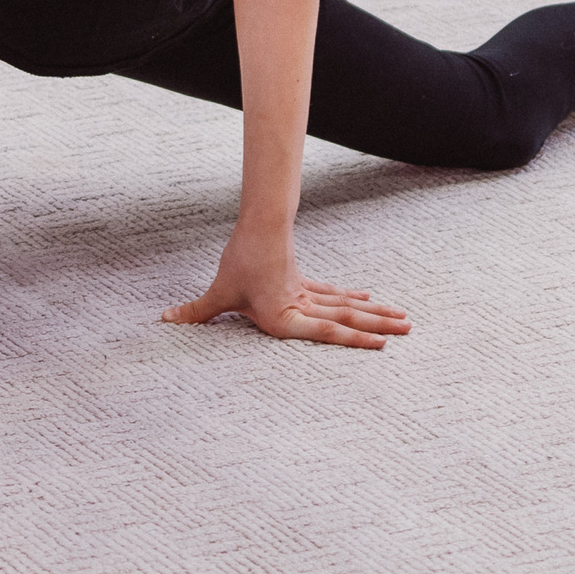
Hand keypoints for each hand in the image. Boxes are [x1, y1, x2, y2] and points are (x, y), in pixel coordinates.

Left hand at [161, 231, 410, 349]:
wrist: (256, 228)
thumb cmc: (239, 265)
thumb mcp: (219, 294)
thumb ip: (197, 312)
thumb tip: (165, 321)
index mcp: (287, 318)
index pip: (327, 331)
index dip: (356, 340)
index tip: (384, 345)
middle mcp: (303, 308)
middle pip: (348, 317)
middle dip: (378, 326)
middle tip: (409, 329)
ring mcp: (308, 295)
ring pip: (348, 305)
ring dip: (376, 312)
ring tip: (404, 317)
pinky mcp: (304, 284)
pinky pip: (334, 295)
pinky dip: (353, 300)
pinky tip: (369, 300)